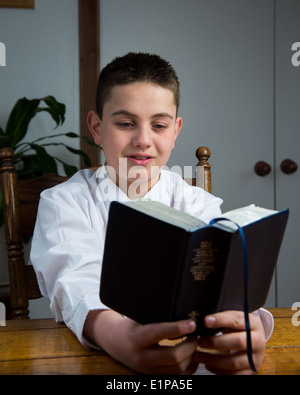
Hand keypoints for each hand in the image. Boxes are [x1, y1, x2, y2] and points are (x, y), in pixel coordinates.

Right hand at [84, 310, 198, 374]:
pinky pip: (178, 376)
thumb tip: (179, 304)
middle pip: (174, 356)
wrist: (116, 343)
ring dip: (191, 356)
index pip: (159, 333)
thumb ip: (156, 315)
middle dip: (190, 345)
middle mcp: (143, 357)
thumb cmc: (132, 325)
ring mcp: (149, 369)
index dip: (178, 328)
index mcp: (137, 338)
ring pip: (178, 368)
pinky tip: (192, 354)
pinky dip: (189, 366)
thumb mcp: (139, 317)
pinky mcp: (155, 375)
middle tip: (196, 333)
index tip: (192, 323)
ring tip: (195, 342)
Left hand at [194, 311, 265, 374]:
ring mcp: (256, 358)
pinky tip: (207, 364)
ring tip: (198, 355)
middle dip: (216, 342)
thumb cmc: (237, 328)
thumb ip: (222, 319)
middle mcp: (258, 341)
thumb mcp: (233, 320)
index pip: (237, 320)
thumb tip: (203, 320)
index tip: (205, 321)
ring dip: (213, 359)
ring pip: (234, 362)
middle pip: (238, 342)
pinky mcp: (251, 372)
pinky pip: (233, 375)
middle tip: (200, 341)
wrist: (251, 342)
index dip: (221, 320)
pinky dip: (218, 370)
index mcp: (254, 323)